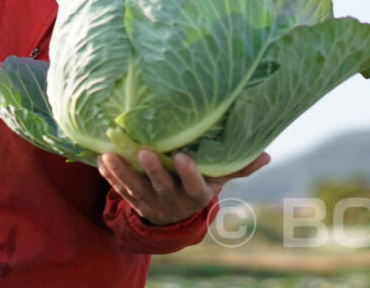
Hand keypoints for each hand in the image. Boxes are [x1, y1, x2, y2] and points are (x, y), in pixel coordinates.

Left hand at [97, 149, 270, 225]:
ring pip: (135, 188)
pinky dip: (110, 176)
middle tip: (144, 151)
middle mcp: (173, 201)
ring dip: (123, 172)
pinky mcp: (134, 200)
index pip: (194, 185)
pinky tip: (101, 160)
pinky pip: (120, 189)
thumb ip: (238, 166)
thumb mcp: (219, 179)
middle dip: (153, 170)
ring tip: (111, 154)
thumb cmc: (201, 186)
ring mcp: (151, 202)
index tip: (183, 157)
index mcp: (196, 195)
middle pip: (162, 187)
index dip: (188, 173)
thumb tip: (267, 155)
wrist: (176, 218)